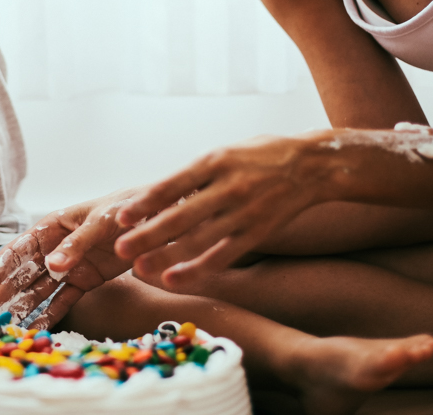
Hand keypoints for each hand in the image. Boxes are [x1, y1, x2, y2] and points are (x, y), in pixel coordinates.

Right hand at [0, 190, 140, 331]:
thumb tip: (52, 265)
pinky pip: (63, 300)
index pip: (19, 250)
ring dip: (17, 309)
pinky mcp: (85, 281)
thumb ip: (77, 244)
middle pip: (21, 275)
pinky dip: (48, 316)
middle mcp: (55, 247)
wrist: (157, 217)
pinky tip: (31, 332)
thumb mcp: (100, 222)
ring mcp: (69, 266)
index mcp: (53, 226)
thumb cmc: (125, 210)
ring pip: (37, 290)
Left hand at [114, 133, 328, 288]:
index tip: (122, 217)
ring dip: (166, 256)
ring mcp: (243, 212)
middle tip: (120, 247)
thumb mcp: (224, 153)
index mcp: (215, 161)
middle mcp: (228, 186)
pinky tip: (174, 278)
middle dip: (147, 234)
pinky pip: (223, 255)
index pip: (172, 184)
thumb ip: (195, 174)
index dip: (145, 202)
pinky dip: (197, 269)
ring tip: (138, 268)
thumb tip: (159, 195)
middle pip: (180, 216)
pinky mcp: (257, 232)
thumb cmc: (261, 156)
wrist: (313, 165)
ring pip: (198, 240)